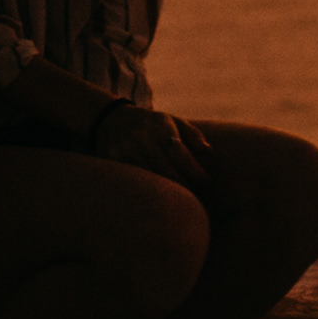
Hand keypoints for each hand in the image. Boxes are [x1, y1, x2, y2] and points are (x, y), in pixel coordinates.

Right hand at [91, 100, 216, 193]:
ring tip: (179, 199)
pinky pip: (136, 182)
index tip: (206, 180)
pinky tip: (157, 196)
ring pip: (151, 179)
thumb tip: (208, 152)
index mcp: (159, 126)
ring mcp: (126, 150)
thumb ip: (193, 134)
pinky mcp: (114, 162)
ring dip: (167, 192)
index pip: (179, 153)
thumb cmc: (150, 124)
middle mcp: (142, 138)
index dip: (194, 170)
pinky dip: (149, 190)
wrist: (110, 119)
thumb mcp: (172, 120)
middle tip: (194, 195)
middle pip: (166, 171)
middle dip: (184, 186)